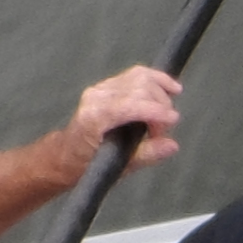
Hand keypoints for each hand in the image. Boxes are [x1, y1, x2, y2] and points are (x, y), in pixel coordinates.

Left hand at [64, 65, 179, 179]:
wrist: (69, 153)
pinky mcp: (109, 84)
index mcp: (94, 117)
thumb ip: (145, 154)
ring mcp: (101, 88)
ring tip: (166, 116)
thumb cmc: (88, 163)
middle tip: (161, 132)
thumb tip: (171, 146)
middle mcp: (96, 97)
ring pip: (140, 77)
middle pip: (139, 88)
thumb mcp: (116, 166)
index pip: (130, 104)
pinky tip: (171, 88)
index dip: (156, 110)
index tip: (172, 121)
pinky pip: (137, 75)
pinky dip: (157, 81)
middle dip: (160, 107)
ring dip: (161, 93)